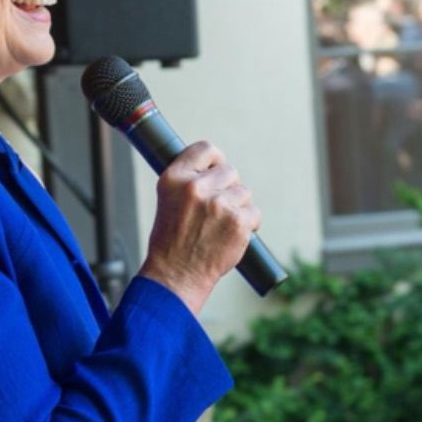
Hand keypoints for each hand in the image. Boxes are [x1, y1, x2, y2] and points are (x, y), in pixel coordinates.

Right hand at [138, 141, 260, 315]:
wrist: (176, 273)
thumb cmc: (171, 238)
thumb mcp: (167, 198)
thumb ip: (188, 180)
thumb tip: (214, 166)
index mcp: (174, 178)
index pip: (205, 149)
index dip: (215, 160)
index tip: (215, 171)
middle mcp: (196, 187)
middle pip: (230, 171)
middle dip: (228, 188)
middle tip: (216, 208)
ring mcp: (218, 204)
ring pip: (244, 192)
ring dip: (238, 207)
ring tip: (220, 225)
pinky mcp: (238, 221)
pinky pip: (254, 212)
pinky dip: (248, 224)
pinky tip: (232, 235)